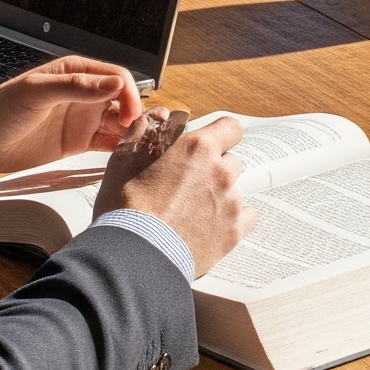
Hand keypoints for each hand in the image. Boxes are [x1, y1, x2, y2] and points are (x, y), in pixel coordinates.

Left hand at [0, 55, 145, 172]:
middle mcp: (83, 94)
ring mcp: (81, 119)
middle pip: (122, 100)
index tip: (131, 115)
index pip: (116, 78)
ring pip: (118, 122)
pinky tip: (126, 155)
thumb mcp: (36, 92)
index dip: (129, 95)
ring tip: (138, 146)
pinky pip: (106, 143)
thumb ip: (76, 87)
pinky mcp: (77, 142)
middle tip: (140, 134)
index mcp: (76, 73)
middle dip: (136, 115)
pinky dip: (119, 148)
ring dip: (131, 132)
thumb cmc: (0, 108)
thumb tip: (115, 85)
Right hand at [92, 111, 255, 274]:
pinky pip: (245, 219)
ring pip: (235, 191)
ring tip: (191, 213)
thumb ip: (145, 129)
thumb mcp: (124, 157)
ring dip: (219, 197)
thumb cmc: (125, 207)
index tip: (208, 148)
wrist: (134, 254)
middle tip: (189, 186)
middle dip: (215, 170)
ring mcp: (231, 202)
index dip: (219, 136)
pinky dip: (230, 222)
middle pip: (231, 161)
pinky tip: (208, 229)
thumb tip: (159, 114)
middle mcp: (221, 172)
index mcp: (198, 149)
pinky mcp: (234, 232)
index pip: (230, 128)